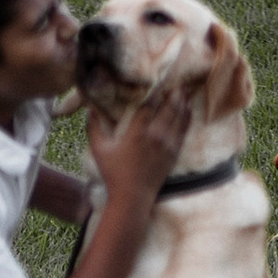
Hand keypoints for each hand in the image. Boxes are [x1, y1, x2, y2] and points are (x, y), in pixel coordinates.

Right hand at [87, 77, 199, 211]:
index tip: (156, 80)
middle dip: (173, 92)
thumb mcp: (99, 150)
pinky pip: (183, 130)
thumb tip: (89, 109)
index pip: (148, 105)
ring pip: (178, 117)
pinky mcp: (173, 153)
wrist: (132, 197)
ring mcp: (166, 144)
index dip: (154, 91)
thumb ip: (93, 128)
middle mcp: (154, 135)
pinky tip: (188, 108)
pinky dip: (186, 117)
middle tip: (176, 80)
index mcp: (136, 132)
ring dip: (182, 102)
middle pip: (168, 107)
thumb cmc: (114, 174)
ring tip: (185, 89)